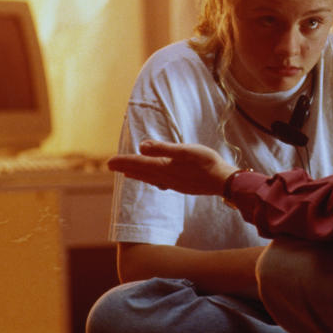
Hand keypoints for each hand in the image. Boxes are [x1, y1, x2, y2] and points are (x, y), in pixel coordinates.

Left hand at [107, 140, 237, 195]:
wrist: (223, 181)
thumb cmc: (206, 163)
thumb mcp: (185, 151)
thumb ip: (163, 148)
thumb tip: (142, 146)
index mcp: (164, 168)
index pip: (139, 163)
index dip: (124, 161)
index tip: (108, 162)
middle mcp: (166, 178)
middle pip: (141, 172)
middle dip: (126, 167)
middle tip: (111, 165)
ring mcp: (173, 183)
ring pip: (150, 178)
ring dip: (137, 174)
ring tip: (127, 173)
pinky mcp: (181, 185)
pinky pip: (160, 182)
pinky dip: (151, 179)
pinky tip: (156, 180)